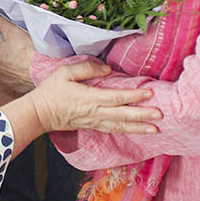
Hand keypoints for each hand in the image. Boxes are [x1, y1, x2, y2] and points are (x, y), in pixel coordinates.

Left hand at [0, 14, 36, 94]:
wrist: (44, 70)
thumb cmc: (28, 52)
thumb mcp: (13, 30)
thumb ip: (0, 23)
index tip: (5, 37)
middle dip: (6, 51)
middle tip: (18, 45)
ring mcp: (6, 79)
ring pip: (7, 67)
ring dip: (14, 62)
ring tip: (26, 55)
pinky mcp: (16, 87)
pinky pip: (16, 77)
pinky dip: (21, 72)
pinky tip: (29, 66)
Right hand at [29, 61, 160, 133]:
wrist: (39, 113)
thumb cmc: (51, 91)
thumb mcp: (65, 73)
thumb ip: (87, 69)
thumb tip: (108, 70)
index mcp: (89, 99)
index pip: (116, 98)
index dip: (134, 96)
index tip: (149, 93)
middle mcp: (95, 113)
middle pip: (123, 116)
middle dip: (143, 116)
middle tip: (160, 115)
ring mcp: (94, 122)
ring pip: (120, 127)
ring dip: (139, 128)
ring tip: (155, 129)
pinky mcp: (92, 126)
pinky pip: (113, 130)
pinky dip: (127, 131)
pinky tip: (137, 131)